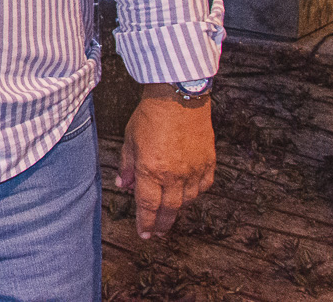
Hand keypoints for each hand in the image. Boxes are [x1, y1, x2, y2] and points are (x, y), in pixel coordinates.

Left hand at [116, 85, 214, 238]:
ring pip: (187, 200)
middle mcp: (174, 175)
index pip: (147, 205)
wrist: (178, 97)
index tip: (144, 234)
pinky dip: (195, 193)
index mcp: (151, 170)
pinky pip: (203, 187)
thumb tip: (123, 185)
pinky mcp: (209, 163)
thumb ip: (127, 166)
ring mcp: (193, 170)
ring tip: (169, 211)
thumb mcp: (130, 139)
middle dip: (162, 224)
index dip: (146, 223)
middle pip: (169, 209)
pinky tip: (187, 193)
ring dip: (177, 208)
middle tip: (157, 233)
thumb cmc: (151, 115)